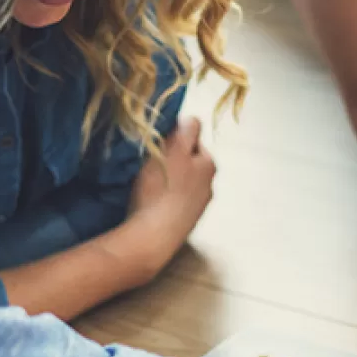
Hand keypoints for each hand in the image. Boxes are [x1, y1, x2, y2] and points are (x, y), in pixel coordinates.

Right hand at [129, 117, 215, 243]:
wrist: (153, 236)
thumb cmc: (162, 188)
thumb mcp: (174, 150)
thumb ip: (186, 131)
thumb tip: (192, 119)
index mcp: (209, 165)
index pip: (193, 139)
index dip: (175, 138)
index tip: (158, 144)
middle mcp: (209, 186)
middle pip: (188, 162)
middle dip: (171, 159)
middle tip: (150, 163)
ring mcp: (197, 207)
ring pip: (180, 183)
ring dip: (167, 180)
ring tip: (148, 185)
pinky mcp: (184, 224)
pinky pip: (173, 202)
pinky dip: (164, 198)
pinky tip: (150, 203)